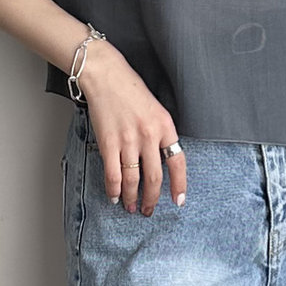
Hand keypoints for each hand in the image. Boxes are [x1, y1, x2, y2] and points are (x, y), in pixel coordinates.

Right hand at [78, 42, 186, 213]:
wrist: (106, 75)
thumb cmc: (130, 90)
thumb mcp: (156, 110)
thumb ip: (160, 134)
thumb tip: (160, 162)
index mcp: (165, 126)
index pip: (177, 162)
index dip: (179, 185)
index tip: (178, 201)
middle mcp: (149, 135)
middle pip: (154, 177)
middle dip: (151, 198)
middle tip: (148, 210)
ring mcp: (128, 140)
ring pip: (132, 179)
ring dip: (132, 197)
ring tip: (131, 207)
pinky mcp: (109, 142)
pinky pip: (113, 173)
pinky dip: (114, 189)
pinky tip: (115, 196)